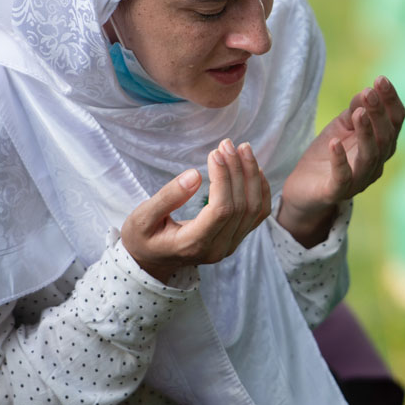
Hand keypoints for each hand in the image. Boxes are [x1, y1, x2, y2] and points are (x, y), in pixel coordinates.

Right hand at [121, 139, 271, 284]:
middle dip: (237, 170)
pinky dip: (261, 190)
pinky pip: (258, 214)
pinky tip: (254, 169)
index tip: (215, 153)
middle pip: (241, 207)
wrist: (153, 260)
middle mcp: (218, 249)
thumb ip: (167, 198)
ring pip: (254, 209)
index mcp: (193, 244)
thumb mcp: (143, 218)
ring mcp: (230, 245)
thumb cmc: (144, 237)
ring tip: (243, 149)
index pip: (221, 210)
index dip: (223, 178)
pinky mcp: (236, 238)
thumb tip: (195, 175)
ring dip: (251, 176)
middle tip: (227, 144)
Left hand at [278, 76, 404, 246]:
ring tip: (358, 112)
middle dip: (378, 113)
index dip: (391, 100)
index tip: (380, 79)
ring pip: (370, 156)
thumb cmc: (327, 155)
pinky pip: (343, 177)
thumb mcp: (340, 126)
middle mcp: (375, 164)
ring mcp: (358, 180)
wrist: (304, 189)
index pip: (395, 121)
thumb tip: (367, 91)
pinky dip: (339, 160)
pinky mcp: (336, 192)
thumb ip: (354, 110)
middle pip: (386, 138)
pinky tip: (333, 143)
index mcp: (381, 145)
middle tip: (369, 91)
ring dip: (366, 133)